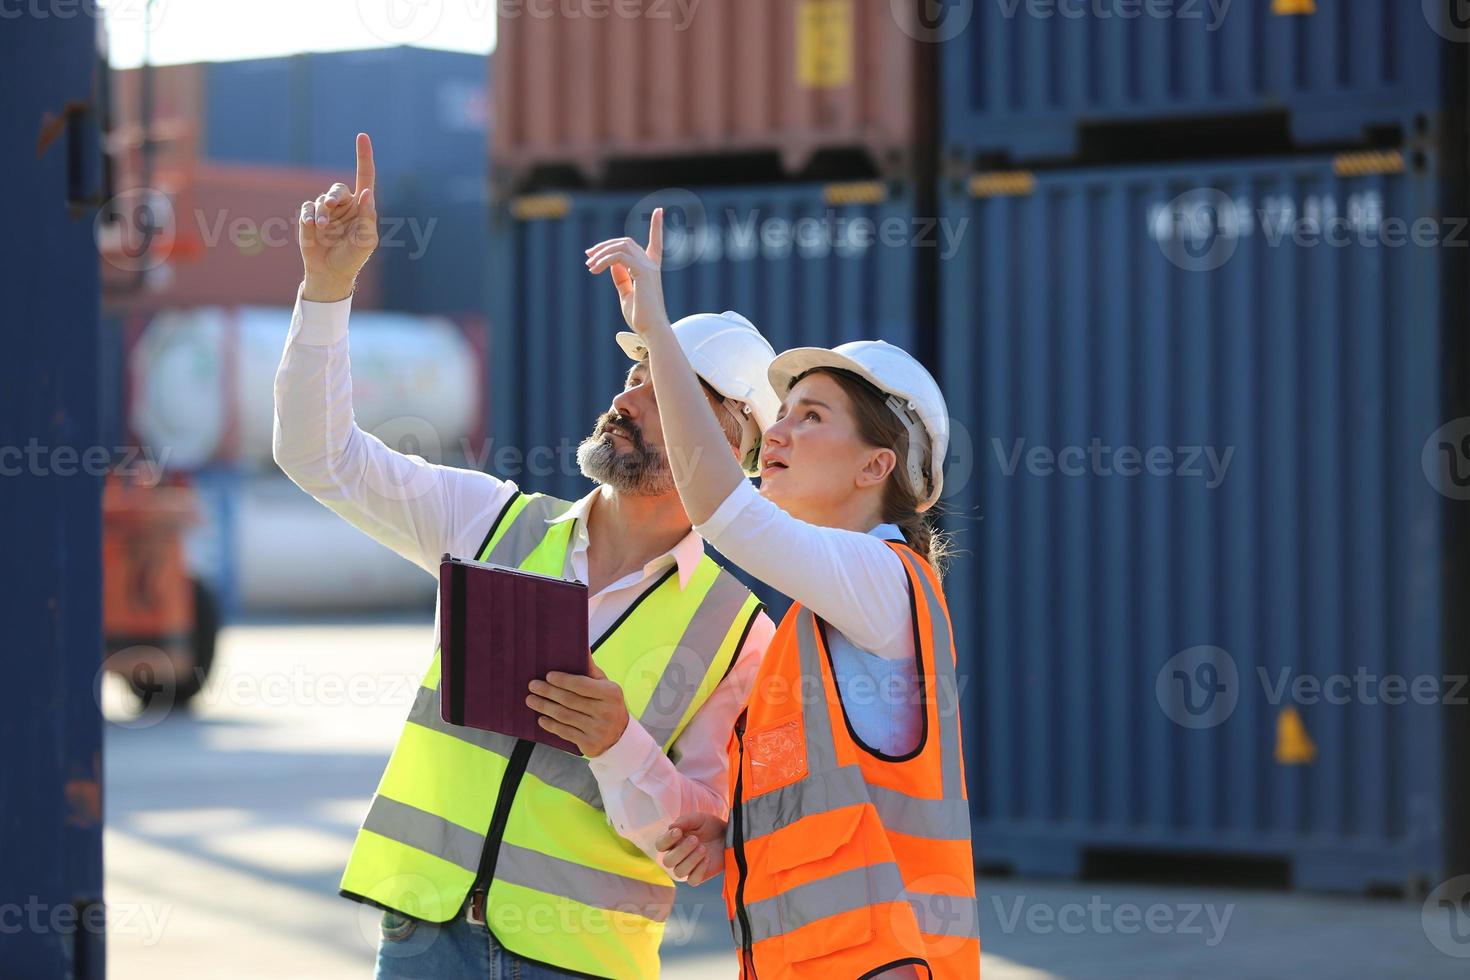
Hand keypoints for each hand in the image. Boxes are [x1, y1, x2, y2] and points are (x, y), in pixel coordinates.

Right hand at [299, 133, 378, 301]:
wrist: (331, 273)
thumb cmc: (353, 257)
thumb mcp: (367, 240)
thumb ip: (368, 217)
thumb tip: (367, 192)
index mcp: (362, 207)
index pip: (365, 177)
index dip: (364, 157)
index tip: (362, 136)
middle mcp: (344, 205)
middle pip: (339, 189)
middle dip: (334, 196)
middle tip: (330, 206)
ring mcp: (325, 211)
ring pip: (322, 199)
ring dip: (322, 212)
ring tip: (322, 227)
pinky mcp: (309, 218)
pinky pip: (307, 209)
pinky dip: (309, 216)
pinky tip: (312, 226)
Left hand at [527, 662, 628, 757]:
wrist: (619, 736)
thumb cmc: (607, 704)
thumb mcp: (605, 685)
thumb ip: (590, 669)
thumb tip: (580, 647)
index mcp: (611, 693)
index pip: (582, 685)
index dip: (563, 680)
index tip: (548, 676)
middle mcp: (606, 712)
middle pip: (570, 700)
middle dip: (548, 692)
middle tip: (532, 685)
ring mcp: (598, 730)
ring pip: (565, 716)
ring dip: (545, 707)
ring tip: (531, 700)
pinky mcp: (590, 744)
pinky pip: (565, 732)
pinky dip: (551, 725)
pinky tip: (541, 718)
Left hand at [585, 208, 669, 336]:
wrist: (651, 330)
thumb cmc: (641, 317)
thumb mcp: (627, 293)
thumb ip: (621, 277)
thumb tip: (612, 264)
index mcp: (650, 269)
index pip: (656, 242)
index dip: (657, 226)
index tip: (660, 211)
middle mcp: (651, 264)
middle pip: (626, 242)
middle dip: (605, 246)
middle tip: (588, 257)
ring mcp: (648, 267)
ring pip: (621, 246)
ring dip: (601, 253)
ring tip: (589, 266)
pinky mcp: (642, 272)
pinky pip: (619, 257)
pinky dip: (604, 261)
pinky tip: (595, 270)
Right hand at [654, 813, 725, 884]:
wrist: (728, 836)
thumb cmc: (711, 826)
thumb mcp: (699, 819)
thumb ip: (685, 821)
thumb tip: (671, 827)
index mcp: (673, 841)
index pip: (660, 845)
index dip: (666, 840)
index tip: (678, 832)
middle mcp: (677, 856)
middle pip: (668, 861)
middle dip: (681, 850)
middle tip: (695, 839)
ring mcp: (687, 868)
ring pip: (679, 872)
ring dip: (691, 860)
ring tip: (703, 849)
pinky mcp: (699, 876)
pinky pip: (693, 880)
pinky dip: (699, 870)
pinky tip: (707, 859)